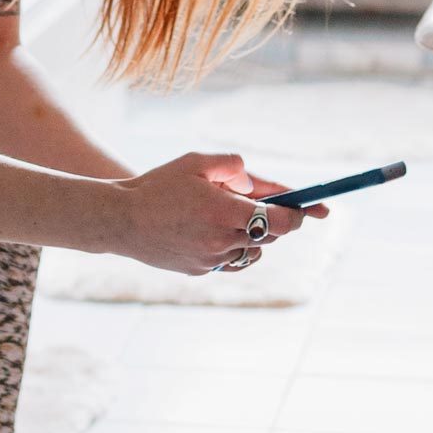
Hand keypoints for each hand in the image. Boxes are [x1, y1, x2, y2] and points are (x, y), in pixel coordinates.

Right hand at [106, 152, 325, 274]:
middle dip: (279, 221)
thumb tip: (255, 184)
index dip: (301, 214)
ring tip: (239, 219)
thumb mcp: (195, 162)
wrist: (119, 220)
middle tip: (278, 208)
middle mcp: (223, 239)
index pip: (283, 219)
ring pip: (254, 251)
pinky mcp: (199, 271)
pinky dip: (233, 247)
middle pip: (272, 236)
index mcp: (226, 211)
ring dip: (256, 236)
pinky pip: (230, 260)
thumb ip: (233, 166)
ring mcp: (211, 259)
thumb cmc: (157, 185)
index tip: (313, 209)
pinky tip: (217, 233)